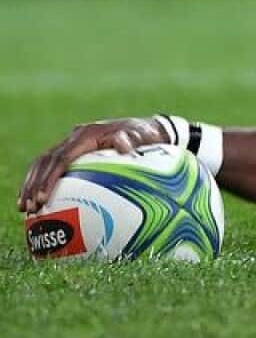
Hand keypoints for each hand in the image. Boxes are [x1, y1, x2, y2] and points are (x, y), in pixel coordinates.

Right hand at [18, 117, 168, 213]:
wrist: (147, 129)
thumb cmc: (145, 136)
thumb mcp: (142, 136)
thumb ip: (132, 139)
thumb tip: (124, 145)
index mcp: (87, 134)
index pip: (61, 157)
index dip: (49, 178)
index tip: (43, 198)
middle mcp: (75, 137)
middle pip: (46, 161)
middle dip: (34, 185)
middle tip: (29, 208)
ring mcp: (72, 144)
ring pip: (43, 164)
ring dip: (32, 185)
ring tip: (25, 208)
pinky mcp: (73, 151)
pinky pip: (51, 166)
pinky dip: (40, 182)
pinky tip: (36, 202)